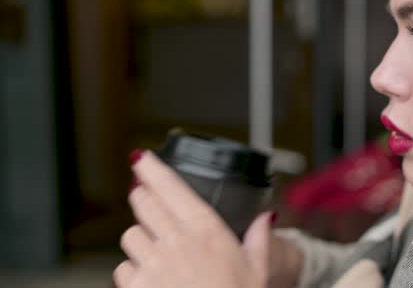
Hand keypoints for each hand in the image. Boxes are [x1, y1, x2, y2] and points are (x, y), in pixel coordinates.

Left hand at [113, 151, 271, 287]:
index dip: (151, 168)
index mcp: (207, 230)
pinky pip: (124, 269)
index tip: (142, 159)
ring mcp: (153, 264)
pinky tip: (153, 283)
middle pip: (142, 202)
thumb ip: (258, 239)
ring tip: (160, 259)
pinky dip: (134, 273)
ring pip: (130, 236)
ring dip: (140, 242)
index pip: (171, 186)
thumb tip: (266, 218)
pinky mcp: (137, 286)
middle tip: (151, 208)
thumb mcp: (256, 272)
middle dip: (144, 200)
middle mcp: (177, 241)